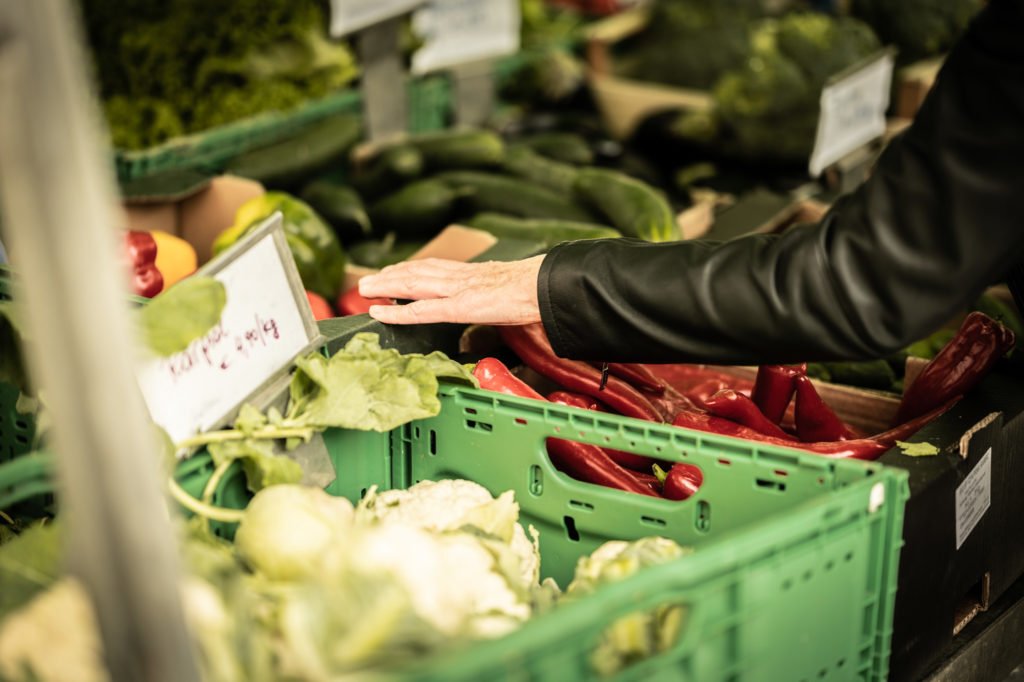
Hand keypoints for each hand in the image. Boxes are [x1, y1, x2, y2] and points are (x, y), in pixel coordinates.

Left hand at [358, 256, 544, 324]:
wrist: (552, 287)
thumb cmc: (540, 292)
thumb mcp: (513, 294)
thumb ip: (499, 300)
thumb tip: (500, 309)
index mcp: (475, 274)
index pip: (436, 269)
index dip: (411, 271)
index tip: (394, 273)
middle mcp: (462, 277)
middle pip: (417, 273)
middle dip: (390, 276)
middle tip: (367, 282)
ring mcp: (460, 290)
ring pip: (413, 285)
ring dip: (385, 287)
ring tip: (365, 290)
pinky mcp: (461, 306)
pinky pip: (423, 310)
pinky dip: (398, 312)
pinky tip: (380, 313)